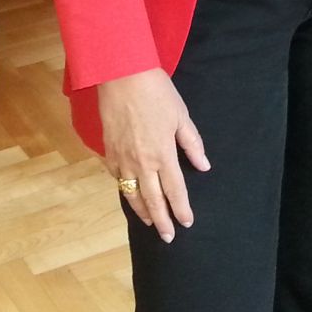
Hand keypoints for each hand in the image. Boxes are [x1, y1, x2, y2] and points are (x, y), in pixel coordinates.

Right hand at [96, 68, 210, 242]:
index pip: (175, 190)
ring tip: (149, 222)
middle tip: (168, 237)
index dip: (181, 209)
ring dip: (141, 211)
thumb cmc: (156, 92)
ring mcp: (122, 157)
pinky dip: (123, 188)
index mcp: (163, 154)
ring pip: (131, 193)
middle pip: (153, 200)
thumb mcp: (181, 115)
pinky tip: (128, 193)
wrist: (121, 74)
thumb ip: (192, 144)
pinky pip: (115, 176)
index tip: (186, 222)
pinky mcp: (108, 149)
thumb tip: (203, 166)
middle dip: (161, 221)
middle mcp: (142, 162)